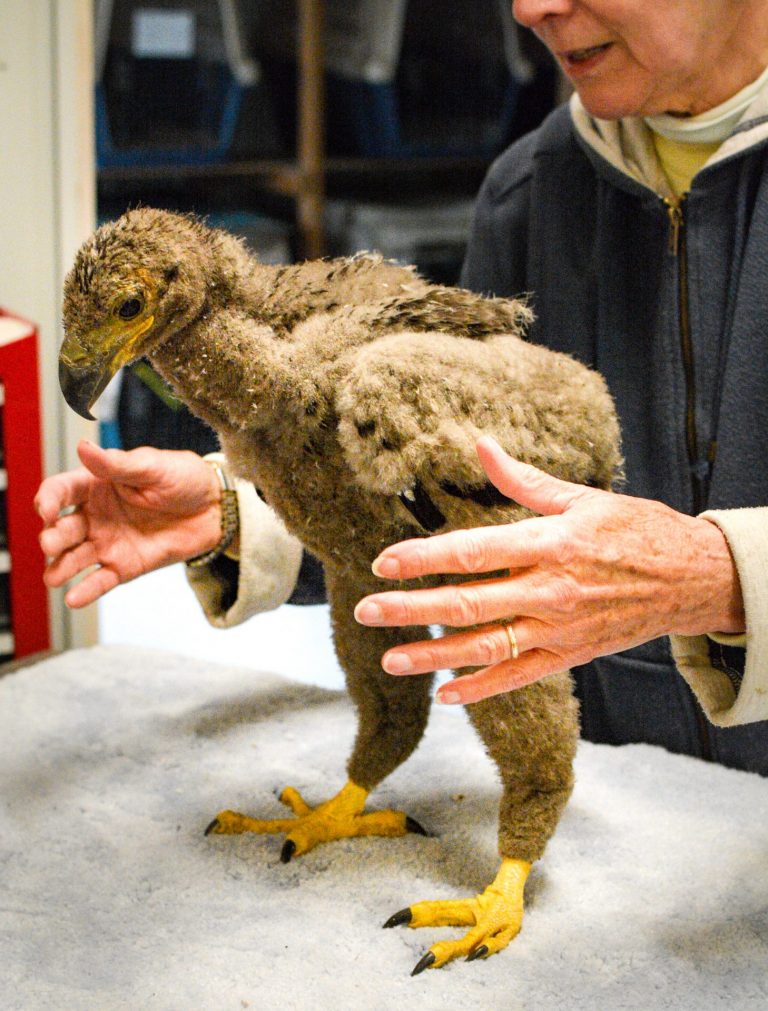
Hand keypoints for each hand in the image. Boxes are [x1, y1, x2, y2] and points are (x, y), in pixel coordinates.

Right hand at [36, 440, 222, 607]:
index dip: (48, 499)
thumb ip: (117, 464)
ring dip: (61, 567)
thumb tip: (83, 447)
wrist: (215, 507)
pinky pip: (100, 580)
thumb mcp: (152, 466)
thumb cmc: (184, 478)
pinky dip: (86, 590)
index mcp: (97, 484)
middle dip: (53, 537)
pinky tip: (73, 598)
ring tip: (54, 577)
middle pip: (63, 528)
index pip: (61, 491)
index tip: (46, 509)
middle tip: (50, 543)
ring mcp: (108, 542)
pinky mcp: (124, 566)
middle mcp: (95, 515)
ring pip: (75, 557)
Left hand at [354, 437, 744, 704]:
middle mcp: (549, 591)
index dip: (423, 557)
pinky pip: (519, 676)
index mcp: (549, 544)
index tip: (384, 561)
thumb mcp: (582, 497)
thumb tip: (481, 445)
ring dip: (434, 655)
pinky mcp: (569, 655)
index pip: (474, 551)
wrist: (690, 578)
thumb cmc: (635, 530)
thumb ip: (524, 480)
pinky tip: (446, 693)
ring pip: (485, 647)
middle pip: (468, 603)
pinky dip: (482, 688)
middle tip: (366, 610)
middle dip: (411, 608)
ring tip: (391, 660)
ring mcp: (558, 629)